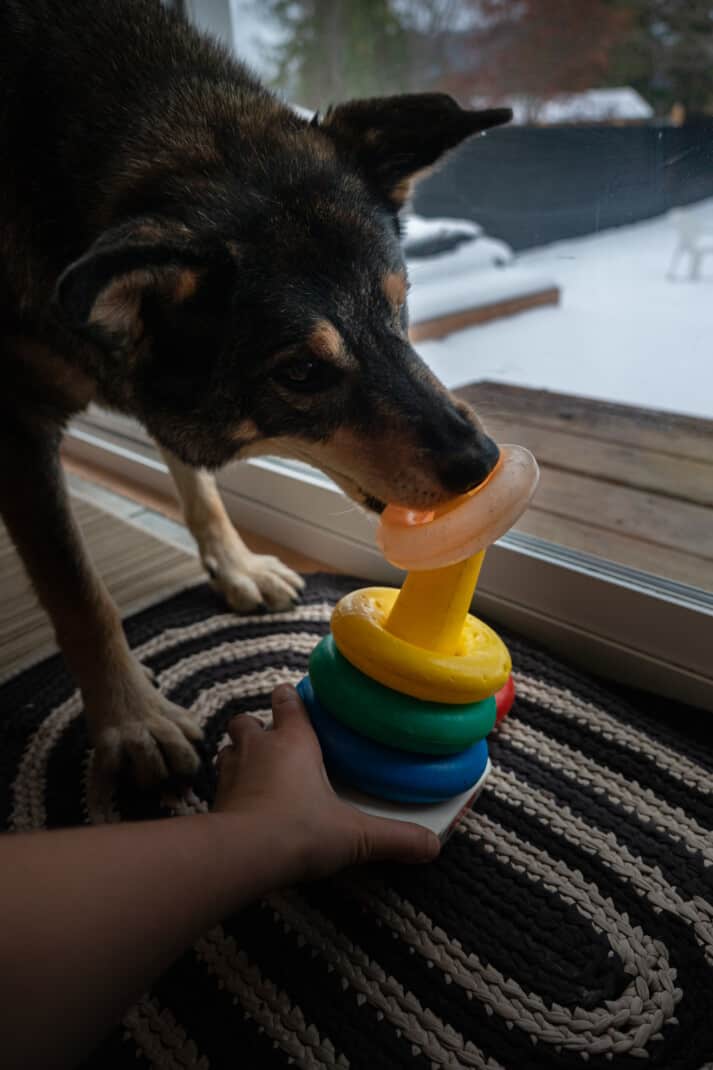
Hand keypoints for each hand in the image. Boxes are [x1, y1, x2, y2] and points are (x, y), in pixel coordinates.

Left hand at [213, 684, 439, 884]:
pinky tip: (243, 807)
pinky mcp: (214, 801)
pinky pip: (218, 786)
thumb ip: (395, 838)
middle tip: (274, 745)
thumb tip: (433, 846)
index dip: (289, 699)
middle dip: (256, 727)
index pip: (286, 700)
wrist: (243, 855)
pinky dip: (228, 791)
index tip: (296, 702)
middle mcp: (258, 748)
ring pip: (227, 749)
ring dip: (238, 757)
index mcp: (294, 741)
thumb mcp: (356, 835)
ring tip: (255, 773)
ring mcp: (231, 773)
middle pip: (247, 720)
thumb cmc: (300, 830)